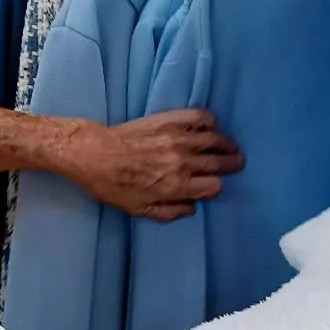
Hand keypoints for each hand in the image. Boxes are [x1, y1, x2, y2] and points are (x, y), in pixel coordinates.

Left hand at [60, 110, 243, 219]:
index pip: (213, 187)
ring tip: (231, 146)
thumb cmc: (112, 186)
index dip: (216, 188)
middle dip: (231, 164)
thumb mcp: (138, 210)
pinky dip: (209, 121)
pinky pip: (198, 117)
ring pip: (214, 140)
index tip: (213, 186)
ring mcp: (177, 139)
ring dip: (226, 144)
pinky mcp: (169, 120)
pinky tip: (211, 126)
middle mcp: (182, 162)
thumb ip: (168, 212)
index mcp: (176, 186)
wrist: (93, 154)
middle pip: (219, 163)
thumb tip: (191, 208)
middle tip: (236, 162)